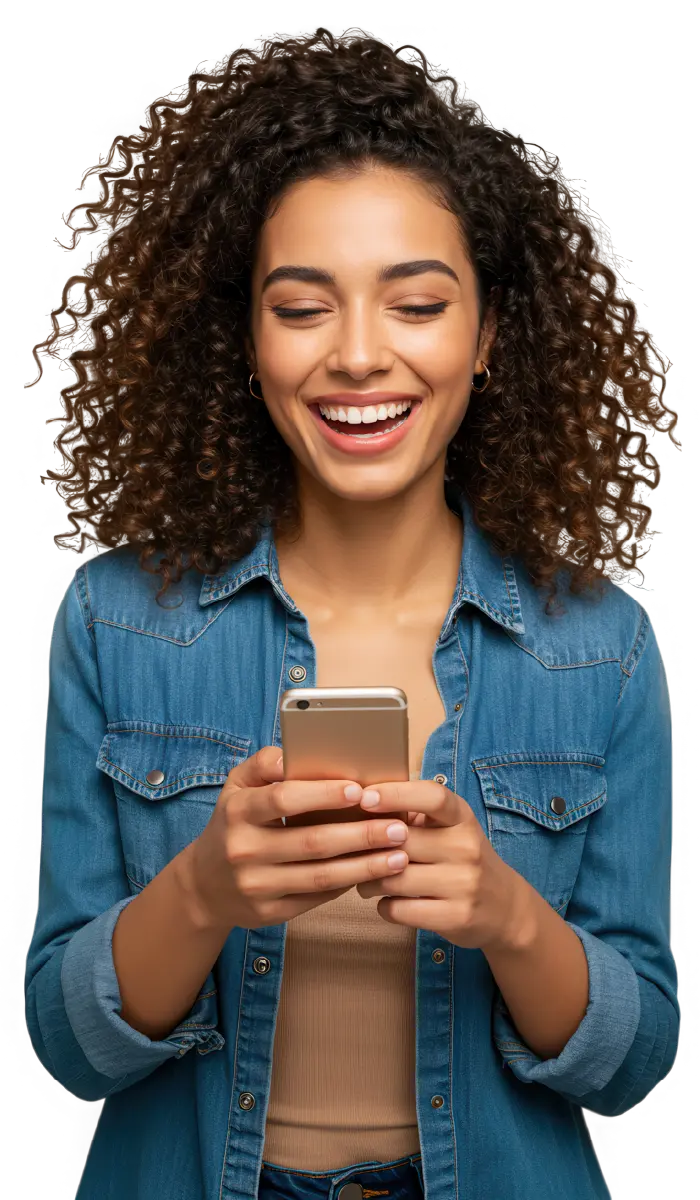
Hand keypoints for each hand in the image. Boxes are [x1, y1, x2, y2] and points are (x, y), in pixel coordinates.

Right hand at [185, 747, 412, 931]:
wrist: (205, 884)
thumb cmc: (234, 823)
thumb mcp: (237, 786)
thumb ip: (266, 763)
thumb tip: (295, 754)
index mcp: (238, 811)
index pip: (284, 800)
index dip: (323, 794)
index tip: (360, 790)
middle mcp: (244, 850)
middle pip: (312, 842)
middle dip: (361, 835)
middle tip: (397, 827)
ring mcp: (256, 885)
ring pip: (321, 876)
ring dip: (365, 866)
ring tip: (399, 855)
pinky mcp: (269, 913)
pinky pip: (317, 897)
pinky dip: (348, 884)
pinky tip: (374, 872)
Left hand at [355, 779, 527, 951]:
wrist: (505, 908)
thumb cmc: (463, 859)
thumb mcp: (451, 828)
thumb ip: (415, 815)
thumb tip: (361, 801)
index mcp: (462, 818)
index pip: (432, 797)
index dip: (396, 794)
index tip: (365, 798)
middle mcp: (467, 847)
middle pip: (402, 842)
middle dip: (368, 848)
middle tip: (353, 853)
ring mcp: (464, 884)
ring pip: (395, 879)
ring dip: (370, 881)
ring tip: (366, 881)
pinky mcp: (456, 917)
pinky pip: (400, 910)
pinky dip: (384, 907)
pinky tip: (388, 902)